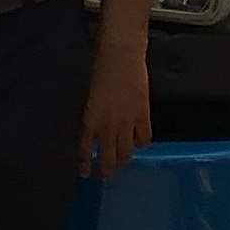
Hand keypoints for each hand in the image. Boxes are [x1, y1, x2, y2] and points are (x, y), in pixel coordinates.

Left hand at [79, 39, 151, 175]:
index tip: (85, 172)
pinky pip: (144, 139)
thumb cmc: (100, 67)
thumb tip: (94, 127)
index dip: (85, 163)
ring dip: (122, 160)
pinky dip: (141, 143)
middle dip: (105, 169)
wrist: (121, 55)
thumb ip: (92, 114)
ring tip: (121, 162)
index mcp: (90, 120)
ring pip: (126, 153)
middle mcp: (107, 126)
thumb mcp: (89, 95)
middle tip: (104, 174)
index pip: (85, 149)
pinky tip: (138, 142)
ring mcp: (127, 123)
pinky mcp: (143, 116)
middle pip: (107, 158)